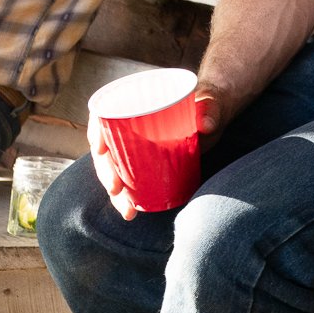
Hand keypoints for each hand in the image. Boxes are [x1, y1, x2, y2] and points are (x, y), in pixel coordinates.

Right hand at [86, 89, 219, 219]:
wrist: (217, 115)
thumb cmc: (210, 102)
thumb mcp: (211, 103)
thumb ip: (210, 110)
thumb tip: (207, 125)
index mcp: (136, 101)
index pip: (104, 113)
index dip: (96, 131)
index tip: (101, 150)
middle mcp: (129, 125)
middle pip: (106, 148)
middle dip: (106, 171)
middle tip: (116, 189)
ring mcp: (135, 145)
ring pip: (114, 168)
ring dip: (115, 190)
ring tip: (127, 209)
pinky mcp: (145, 161)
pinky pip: (128, 178)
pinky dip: (127, 195)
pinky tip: (131, 211)